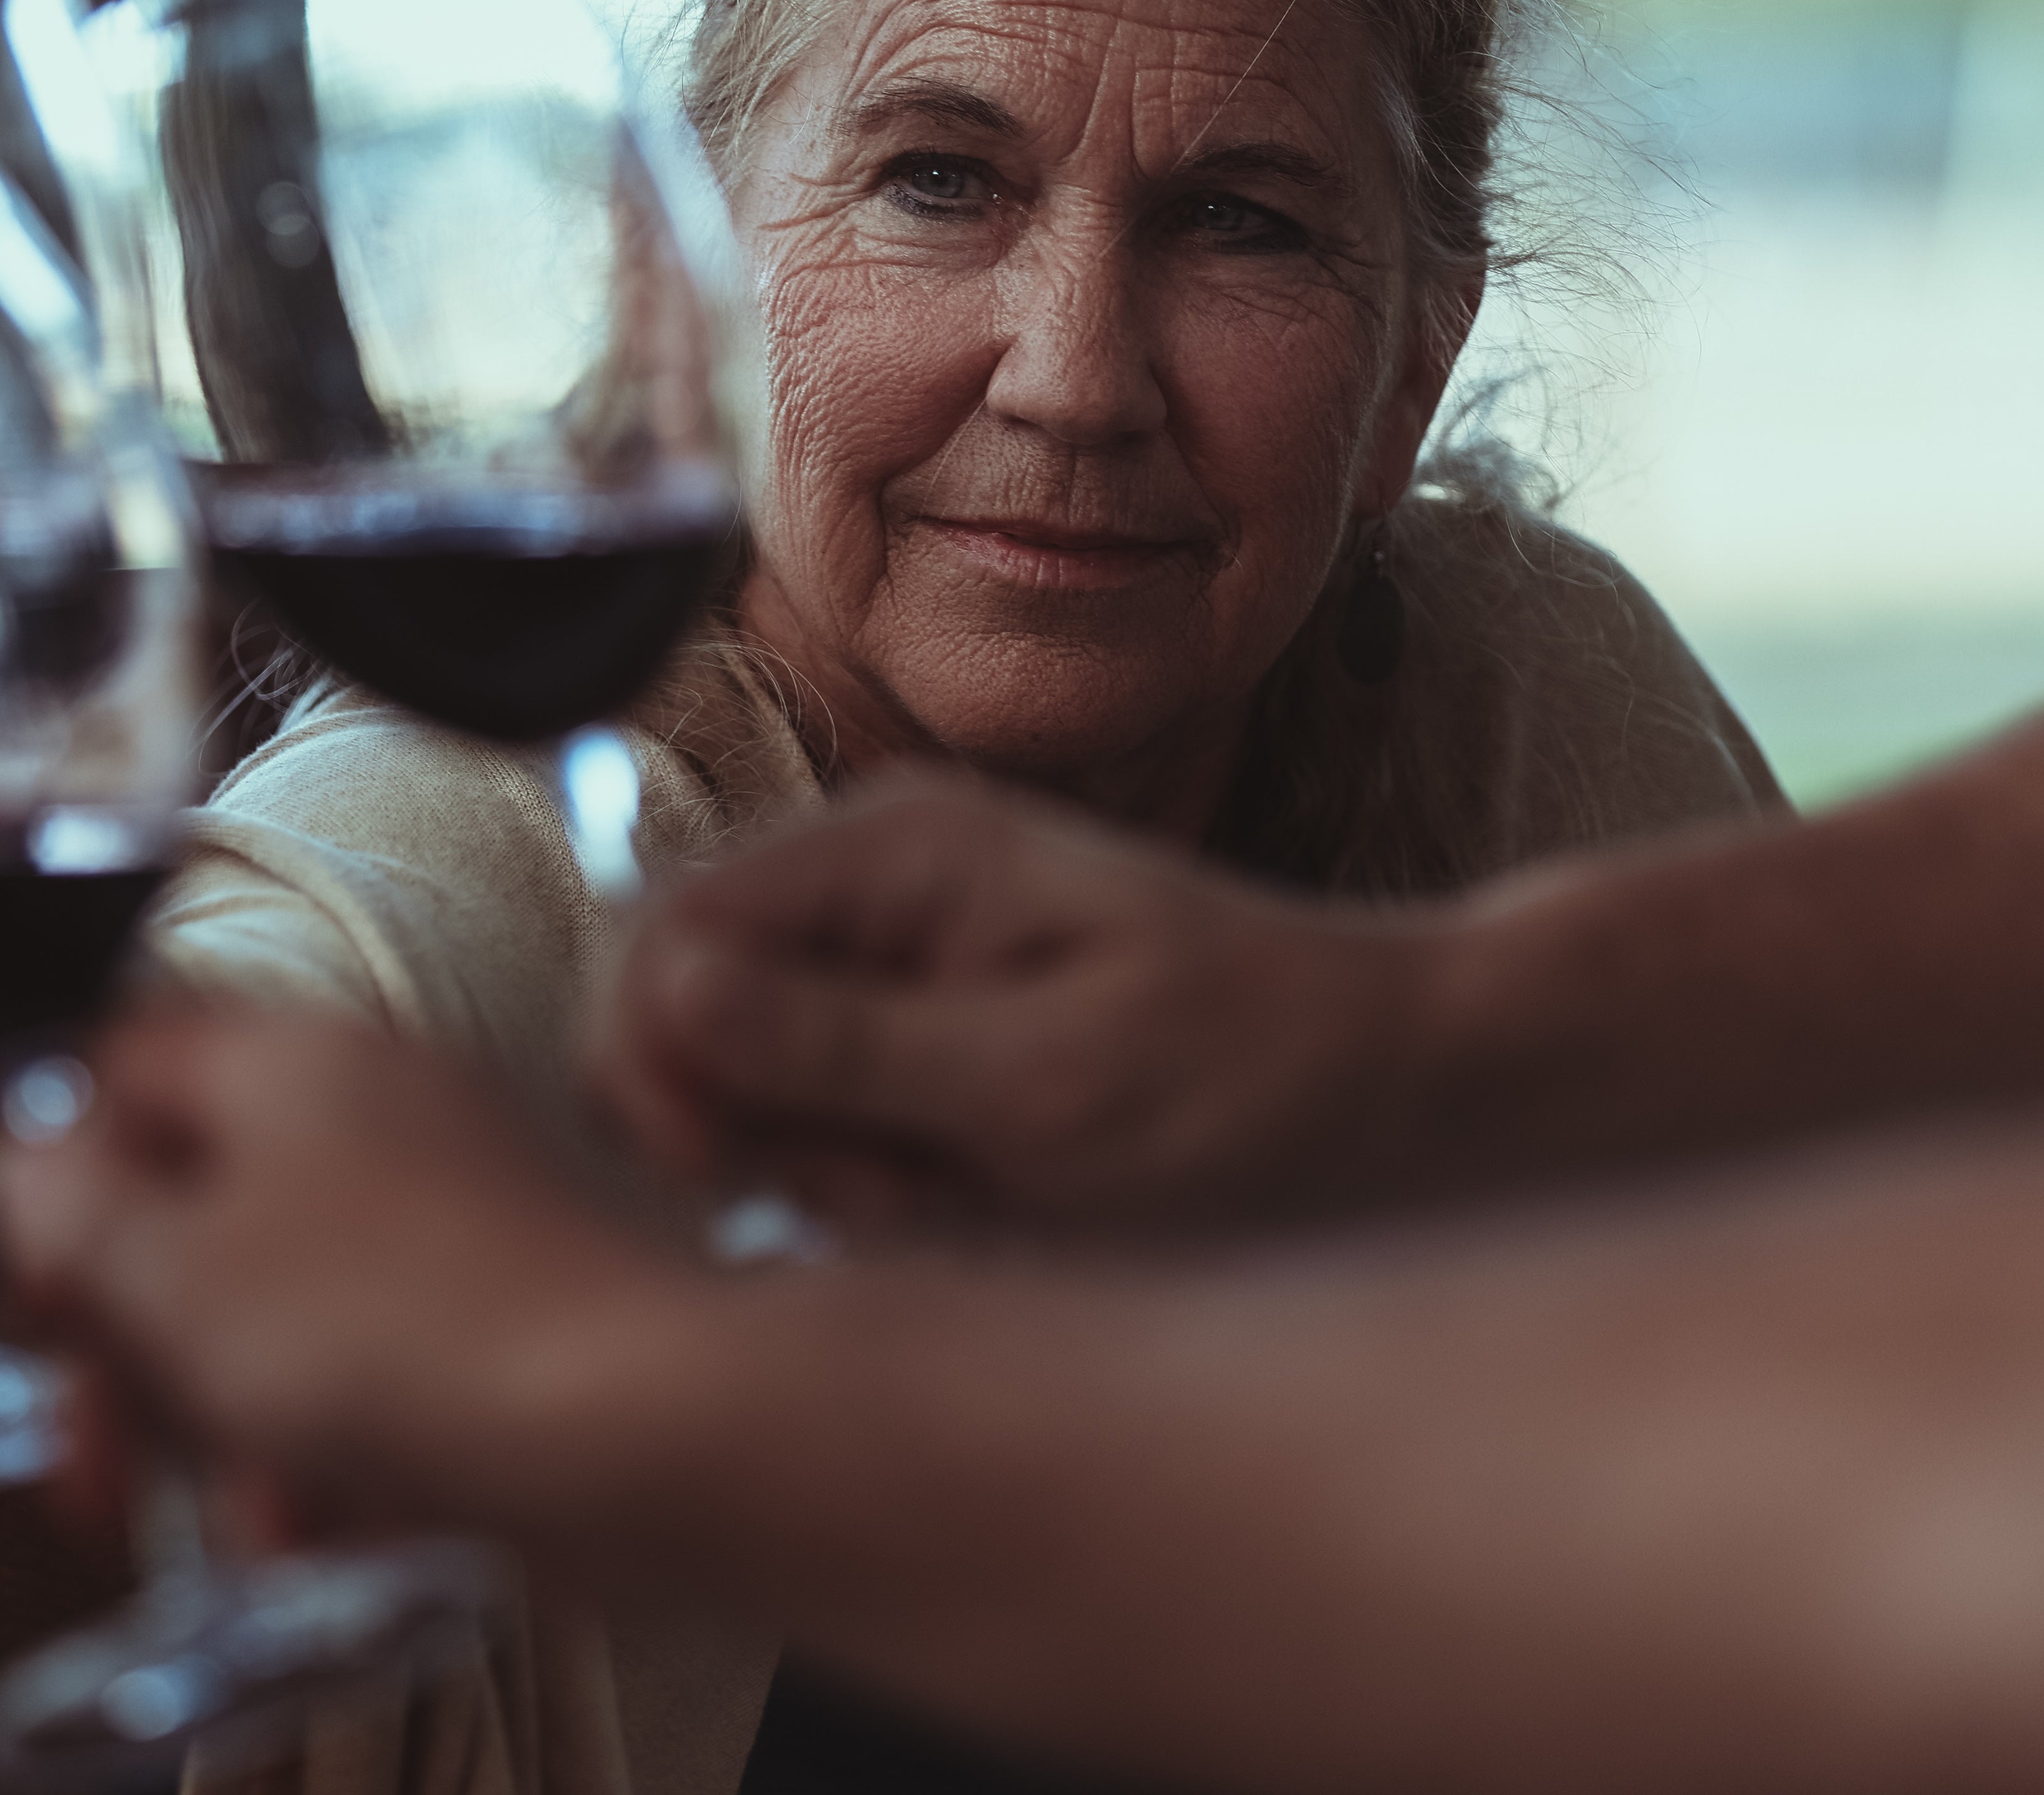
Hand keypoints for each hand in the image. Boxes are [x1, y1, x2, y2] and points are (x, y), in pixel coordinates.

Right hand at [0, 1007, 685, 1532]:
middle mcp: (363, 1112)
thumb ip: (75, 1215)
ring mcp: (433, 1215)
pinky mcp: (486, 1317)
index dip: (43, 1174)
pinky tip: (315, 1528)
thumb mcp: (180, 1274)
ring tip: (240, 1515)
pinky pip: (358, 1372)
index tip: (21, 1291)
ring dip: (221, 1431)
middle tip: (97, 1465)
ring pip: (264, 1311)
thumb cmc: (398, 1335)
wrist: (638, 1430)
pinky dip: (320, 1451)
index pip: (115, 1062)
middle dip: (124, 1354)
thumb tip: (23, 1165)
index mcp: (283, 1059)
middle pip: (181, 1208)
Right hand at [591, 775, 1412, 1232]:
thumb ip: (844, 1044)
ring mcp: (881, 944)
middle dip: (743, 1127)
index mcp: (889, 847)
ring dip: (814, 1164)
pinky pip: (809, 1109)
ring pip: (732, 1077)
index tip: (739, 1174)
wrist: (1386, 1078)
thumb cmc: (1245, 1073)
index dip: (657, 1063)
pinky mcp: (907, 1017)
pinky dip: (863, 1175)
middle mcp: (862, 875)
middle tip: (892, 1195)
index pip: (658, 932)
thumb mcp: (1047, 1082)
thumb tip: (662, 983)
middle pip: (672, 1006)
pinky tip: (964, 1191)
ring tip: (956, 1194)